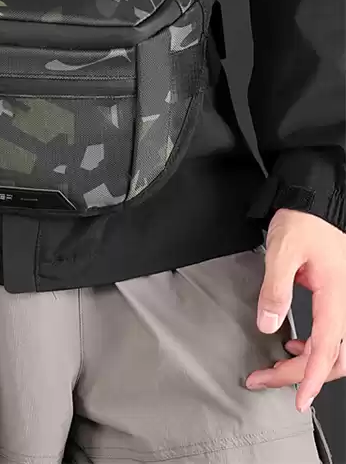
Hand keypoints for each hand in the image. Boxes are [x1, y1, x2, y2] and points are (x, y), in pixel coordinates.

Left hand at [245, 208, 345, 411]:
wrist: (315, 202)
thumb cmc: (303, 222)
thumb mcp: (282, 251)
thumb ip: (275, 288)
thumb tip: (268, 324)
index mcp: (336, 297)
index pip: (327, 349)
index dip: (311, 378)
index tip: (299, 400)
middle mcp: (345, 304)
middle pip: (333, 357)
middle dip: (300, 375)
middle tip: (264, 379)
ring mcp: (343, 302)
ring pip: (335, 349)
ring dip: (307, 364)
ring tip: (275, 368)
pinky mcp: (336, 298)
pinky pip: (332, 334)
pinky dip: (313, 348)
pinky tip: (292, 345)